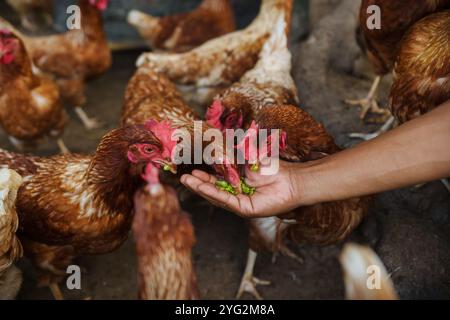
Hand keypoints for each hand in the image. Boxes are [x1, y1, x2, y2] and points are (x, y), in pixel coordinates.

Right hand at [180, 160, 305, 217]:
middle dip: (197, 184)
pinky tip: (201, 186)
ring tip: (186, 181)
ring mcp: (241, 203)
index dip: (203, 177)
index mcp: (238, 183)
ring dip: (201, 188)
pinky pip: (226, 200)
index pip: (217, 181)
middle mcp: (238, 194)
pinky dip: (213, 193)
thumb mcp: (248, 159)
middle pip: (213, 190)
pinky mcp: (246, 209)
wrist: (292, 179)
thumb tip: (218, 144)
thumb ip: (233, 156)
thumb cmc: (274, 169)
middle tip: (182, 178)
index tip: (191, 171)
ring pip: (217, 196)